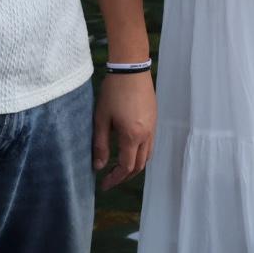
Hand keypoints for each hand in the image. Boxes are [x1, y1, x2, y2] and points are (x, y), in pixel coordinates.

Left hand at [94, 70, 156, 190]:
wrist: (131, 68)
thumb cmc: (113, 92)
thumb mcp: (102, 118)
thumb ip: (100, 145)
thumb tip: (99, 167)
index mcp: (132, 136)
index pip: (126, 166)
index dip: (115, 178)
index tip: (104, 184)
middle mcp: (147, 134)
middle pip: (140, 164)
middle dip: (126, 175)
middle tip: (111, 178)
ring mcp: (153, 125)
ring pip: (148, 154)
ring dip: (135, 165)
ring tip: (120, 165)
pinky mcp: (154, 117)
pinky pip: (151, 142)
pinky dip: (141, 152)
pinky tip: (130, 147)